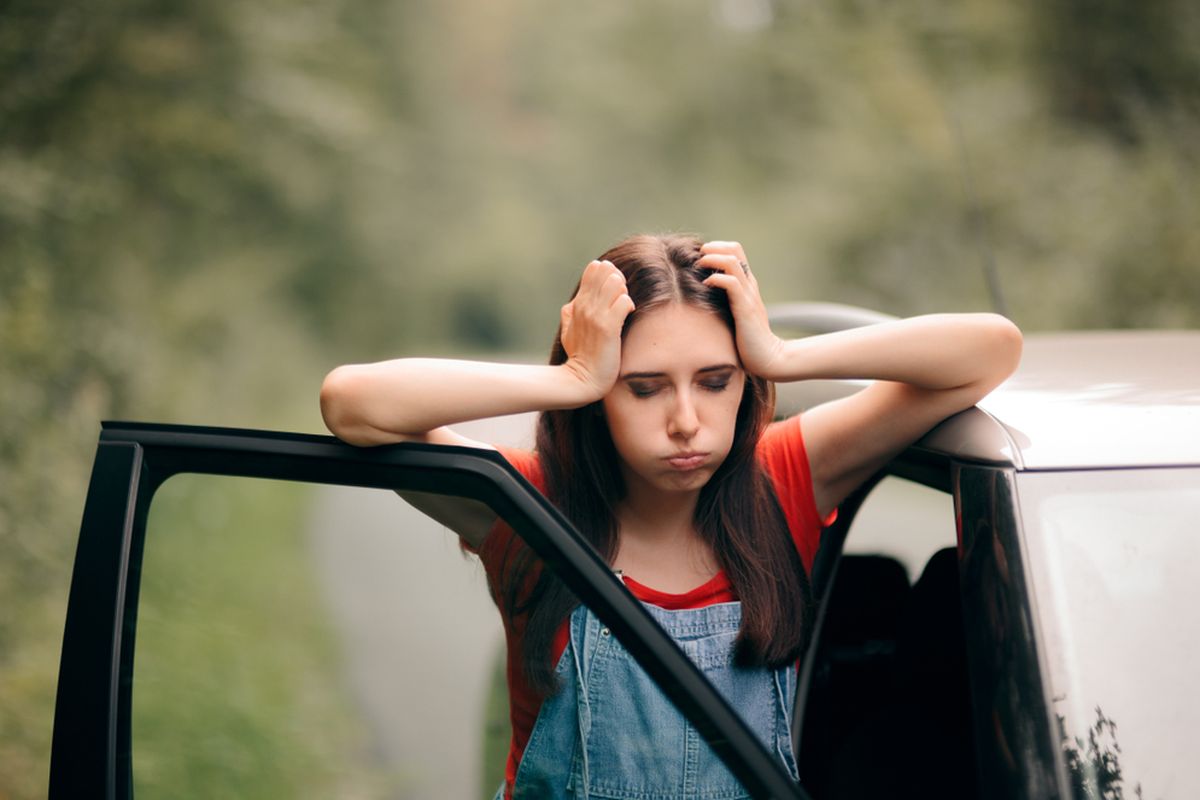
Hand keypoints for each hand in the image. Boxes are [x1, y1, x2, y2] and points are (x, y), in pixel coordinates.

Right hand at [560, 260, 635, 400]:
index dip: (608, 273)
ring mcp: (595, 315)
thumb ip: (570, 313)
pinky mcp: (608, 327)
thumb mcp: (568, 330)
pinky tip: (628, 315)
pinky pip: (624, 301)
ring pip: (615, 282)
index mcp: (577, 303)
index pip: (593, 268)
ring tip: (623, 307)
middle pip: (605, 270)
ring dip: (624, 291)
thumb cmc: (579, 356)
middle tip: (621, 297)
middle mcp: (585, 305)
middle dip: (618, 279)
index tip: (614, 290)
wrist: (582, 379)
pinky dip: (629, 305)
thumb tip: (572, 303)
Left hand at [697, 241, 784, 378]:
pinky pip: (732, 283)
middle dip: (713, 247)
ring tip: (698, 266)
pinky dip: (716, 279)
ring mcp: (749, 295)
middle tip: (697, 256)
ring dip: (711, 259)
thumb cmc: (748, 342)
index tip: (699, 257)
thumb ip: (723, 304)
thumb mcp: (733, 316)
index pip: (735, 252)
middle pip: (735, 249)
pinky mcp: (746, 308)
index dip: (716, 247)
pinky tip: (705, 285)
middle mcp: (750, 285)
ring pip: (732, 261)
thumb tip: (698, 299)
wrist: (768, 359)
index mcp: (747, 285)